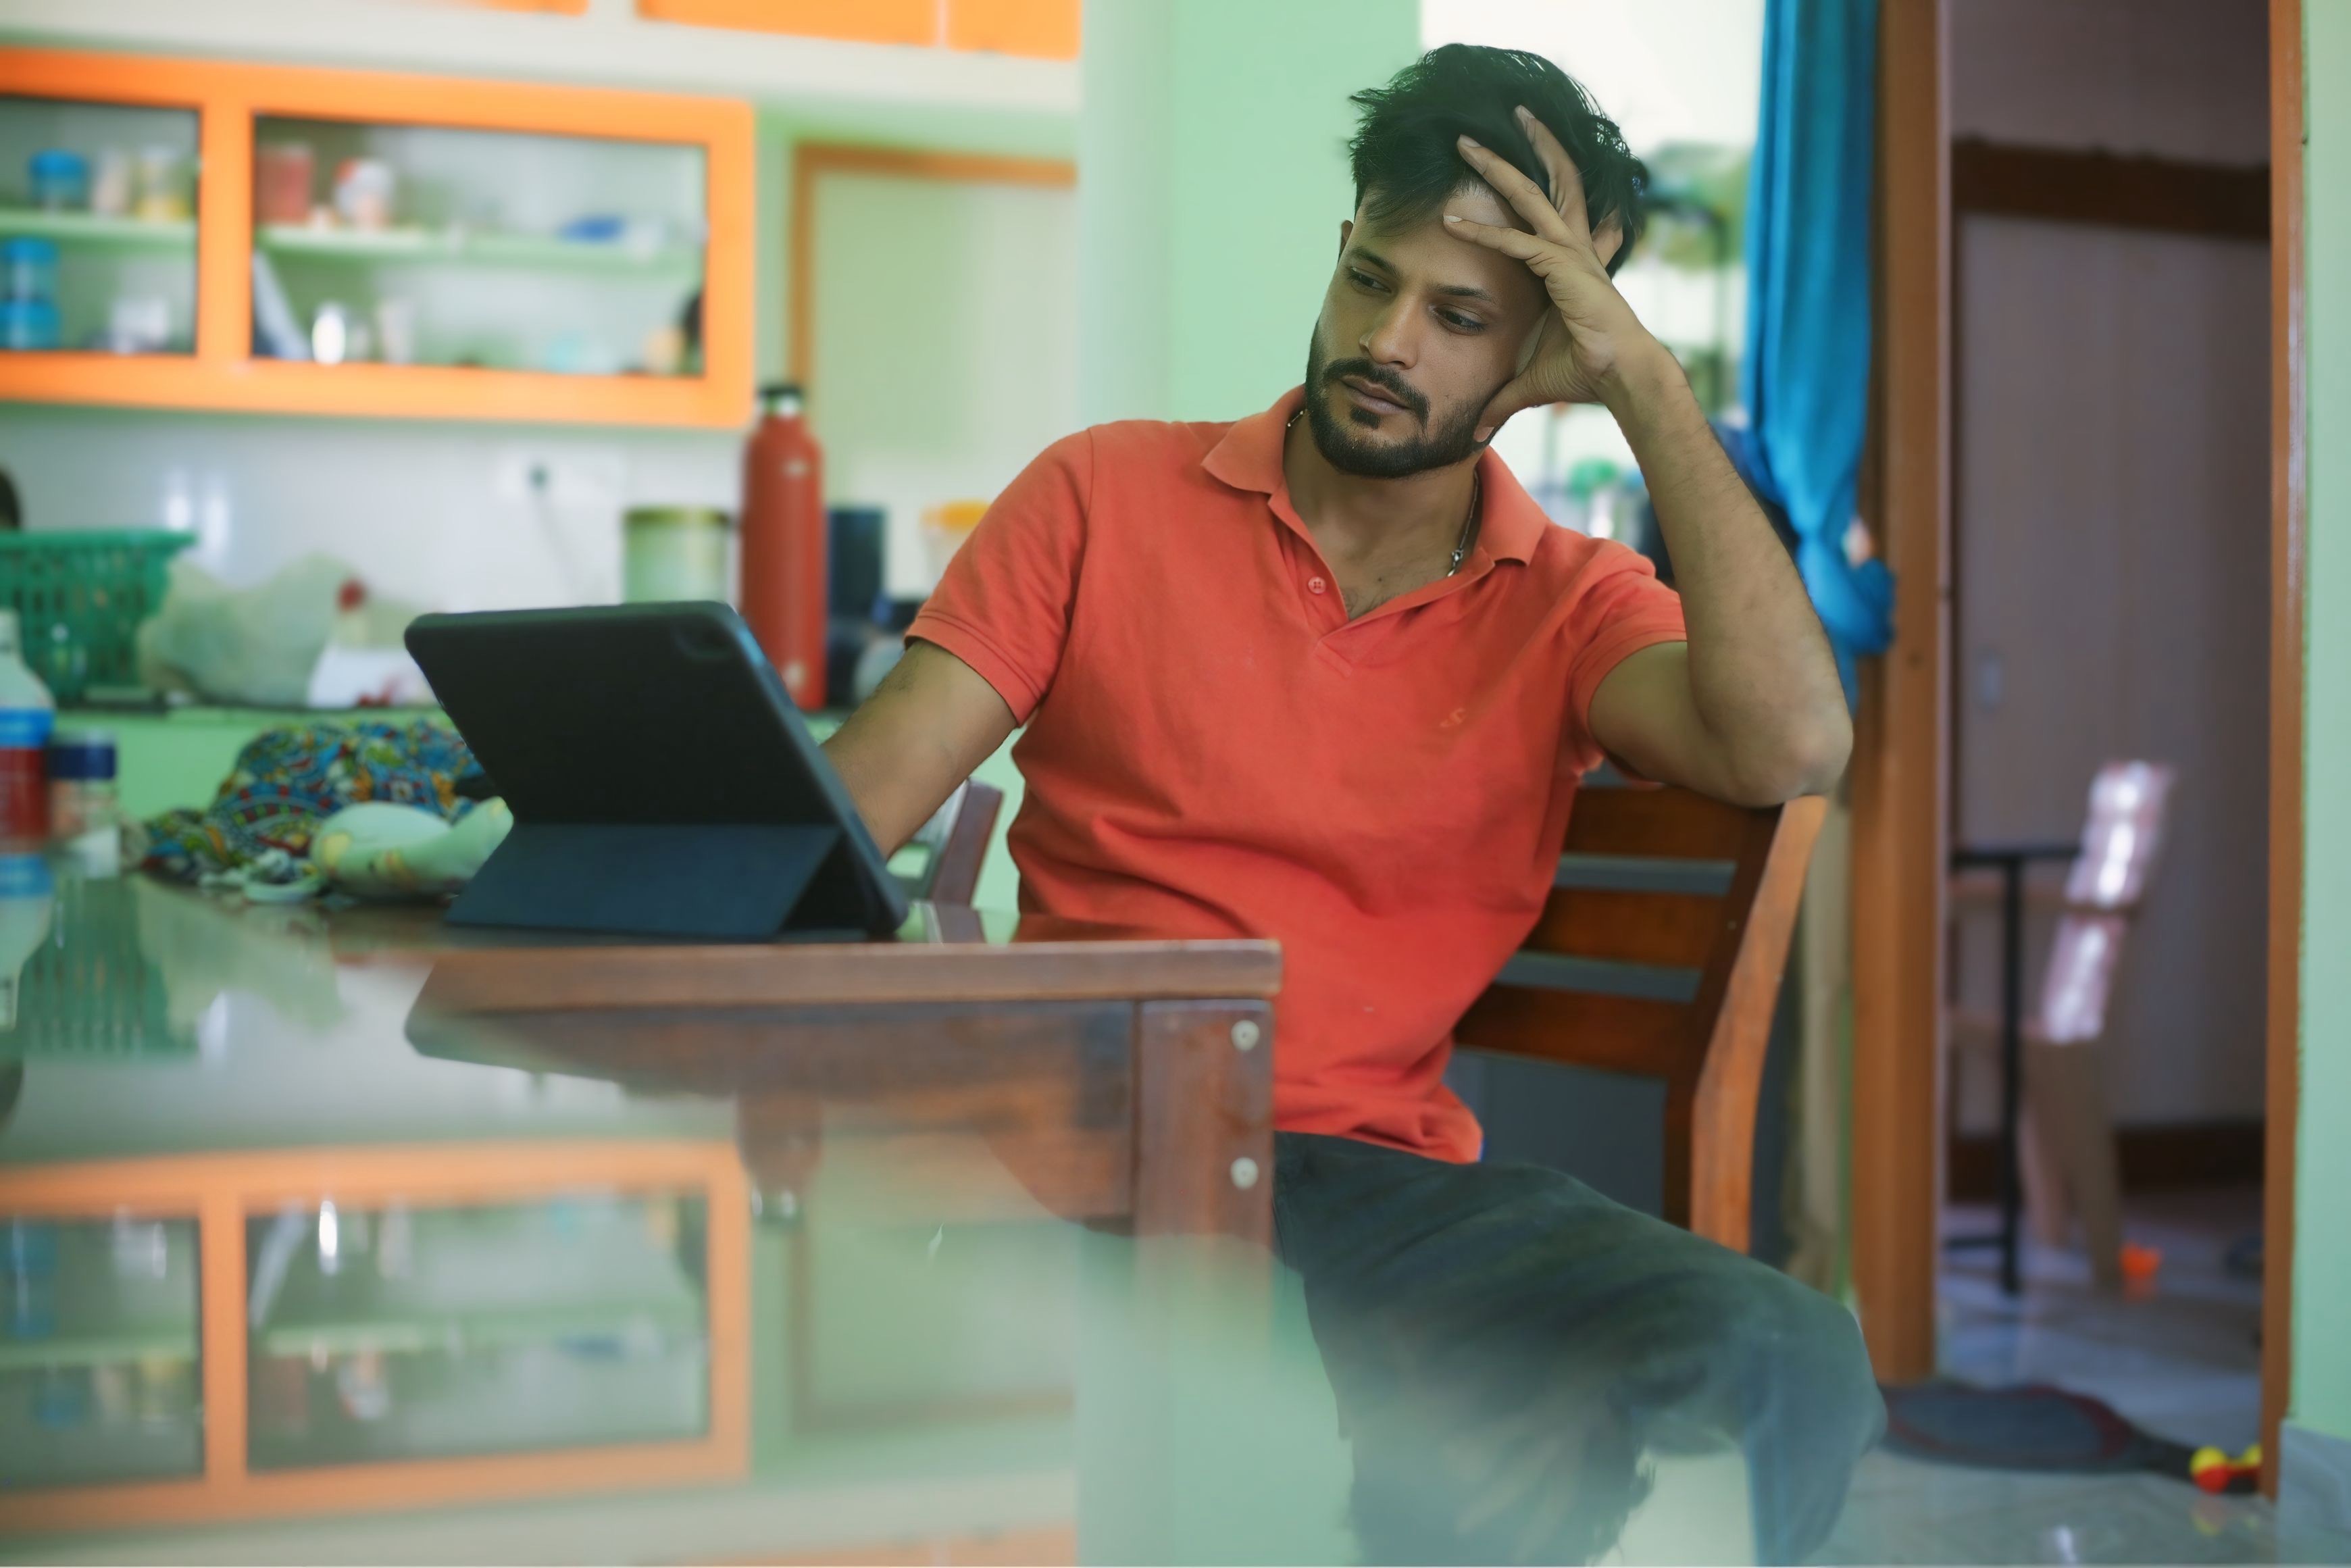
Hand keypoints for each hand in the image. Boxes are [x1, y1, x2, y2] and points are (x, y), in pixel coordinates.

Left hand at [1445, 107, 1664, 437]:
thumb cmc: (1589, 374)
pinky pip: (1518, 242)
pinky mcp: (1565, 268)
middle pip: (1548, 184)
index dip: (1526, 187)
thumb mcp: (1534, 381)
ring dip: (1499, 167)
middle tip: (1490, 125)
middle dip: (1519, 150)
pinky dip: (1483, 233)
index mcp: (1573, 262)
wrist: (1623, 377)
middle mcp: (1575, 247)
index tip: (1502, 170)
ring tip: (1467, 141)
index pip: (1549, 211)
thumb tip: (1478, 428)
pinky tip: (1451, 225)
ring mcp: (1572, 253)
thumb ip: (1503, 397)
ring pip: (1533, 194)